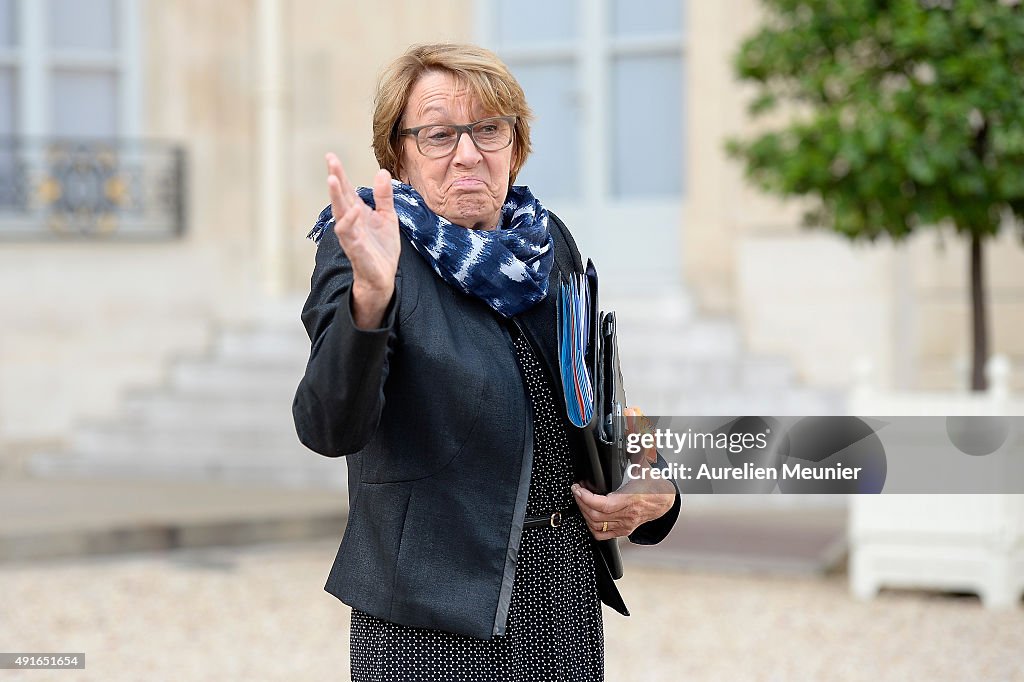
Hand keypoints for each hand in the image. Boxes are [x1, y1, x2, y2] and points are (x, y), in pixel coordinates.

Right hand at [326, 152, 400, 328]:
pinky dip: (349, 222)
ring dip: (335, 197)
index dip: (339, 174)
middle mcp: (351, 222)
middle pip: (340, 197)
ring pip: (339, 213)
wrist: (383, 277)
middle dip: (335, 179)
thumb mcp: (387, 217)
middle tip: (330, 161)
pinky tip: (354, 210)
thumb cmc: (381, 249)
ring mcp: (351, 235)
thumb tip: (382, 171)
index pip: (347, 190)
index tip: (331, 156)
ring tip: (332, 180)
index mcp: (358, 212)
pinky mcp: (355, 249)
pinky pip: (348, 234)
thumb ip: (384, 196)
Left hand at [572, 405, 674, 539]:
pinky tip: (588, 512)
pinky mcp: (623, 530)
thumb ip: (638, 434)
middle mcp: (628, 515)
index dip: (586, 498)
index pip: (604, 505)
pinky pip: (601, 534)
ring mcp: (625, 525)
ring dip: (584, 512)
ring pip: (596, 526)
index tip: (577, 487)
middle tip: (577, 489)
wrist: (666, 499)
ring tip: (581, 498)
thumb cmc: (653, 480)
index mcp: (631, 498)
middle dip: (581, 502)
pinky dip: (591, 525)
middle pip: (595, 515)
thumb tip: (631, 412)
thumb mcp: (645, 456)